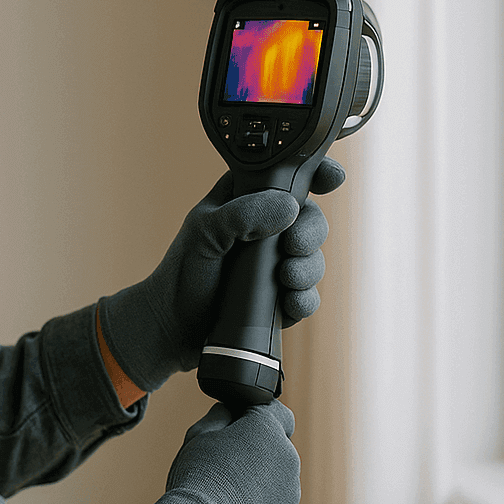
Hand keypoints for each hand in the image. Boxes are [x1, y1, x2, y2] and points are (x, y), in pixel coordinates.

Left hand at [98, 158, 345, 391]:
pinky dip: (304, 299)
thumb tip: (289, 208)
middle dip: (312, 232)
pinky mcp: (280, 300)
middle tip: (293, 245)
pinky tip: (288, 302)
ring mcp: (275, 266)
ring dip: (308, 268)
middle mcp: (266, 231)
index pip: (288, 177)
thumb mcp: (205, 232)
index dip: (315, 174)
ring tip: (285, 279)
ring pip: (314, 259)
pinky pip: (309, 295)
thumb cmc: (182, 273)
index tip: (331, 179)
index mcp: (246, 201)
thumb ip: (242, 214)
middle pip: (311, 219)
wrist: (172, 329)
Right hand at [165, 401, 299, 503]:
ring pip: (277, 485)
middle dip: (255, 456)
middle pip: (275, 452)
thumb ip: (221, 415)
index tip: (239, 428)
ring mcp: (291, 496)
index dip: (258, 418)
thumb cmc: (196, 479)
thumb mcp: (198, 434)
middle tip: (222, 470)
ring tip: (225, 501)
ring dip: (259, 488)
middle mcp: (289, 459)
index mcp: (268, 429)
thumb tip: (230, 411)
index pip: (278, 413)